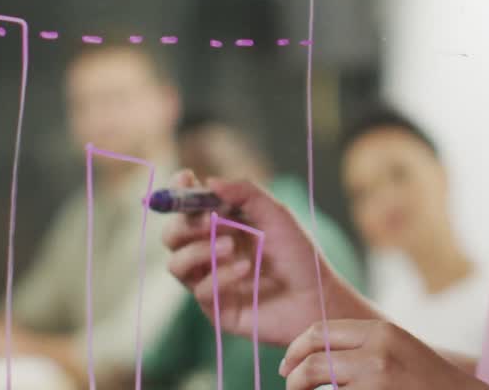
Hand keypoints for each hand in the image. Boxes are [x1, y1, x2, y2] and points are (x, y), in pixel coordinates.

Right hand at [161, 170, 374, 345]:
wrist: (317, 297)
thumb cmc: (298, 254)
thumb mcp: (276, 214)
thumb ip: (245, 192)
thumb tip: (208, 181)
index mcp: (221, 226)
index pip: (186, 208)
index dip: (178, 193)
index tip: (186, 179)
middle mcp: (210, 252)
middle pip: (172, 235)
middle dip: (185, 225)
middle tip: (210, 222)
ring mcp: (210, 280)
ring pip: (175, 264)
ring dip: (199, 251)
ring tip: (231, 247)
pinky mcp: (215, 308)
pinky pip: (200, 290)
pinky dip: (220, 276)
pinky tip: (245, 270)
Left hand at [280, 320, 488, 389]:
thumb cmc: (427, 381)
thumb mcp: (396, 349)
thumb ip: (362, 346)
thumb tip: (314, 355)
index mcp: (380, 331)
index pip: (320, 331)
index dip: (296, 348)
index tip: (288, 364)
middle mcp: (377, 351)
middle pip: (314, 358)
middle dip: (293, 375)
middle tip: (289, 386)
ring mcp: (377, 379)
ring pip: (319, 384)